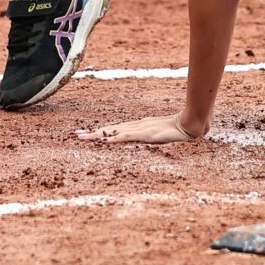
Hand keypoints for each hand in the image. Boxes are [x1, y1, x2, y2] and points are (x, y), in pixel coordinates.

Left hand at [75, 113, 204, 144]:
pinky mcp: (145, 134)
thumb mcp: (161, 136)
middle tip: (75, 135)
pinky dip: (115, 137)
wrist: (190, 124)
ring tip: (83, 137)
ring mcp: (140, 129)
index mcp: (138, 127)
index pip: (115, 129)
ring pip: (114, 131)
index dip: (100, 132)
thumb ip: (152, 137)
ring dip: (98, 134)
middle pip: (110, 129)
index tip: (85, 134)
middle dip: (92, 133)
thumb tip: (145, 140)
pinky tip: (105, 140)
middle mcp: (136, 126)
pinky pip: (127, 136)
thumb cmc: (177, 130)